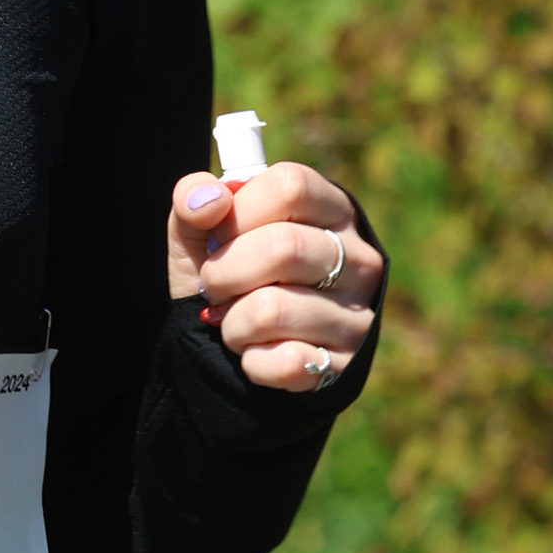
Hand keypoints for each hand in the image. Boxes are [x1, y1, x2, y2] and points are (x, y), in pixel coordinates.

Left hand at [168, 161, 383, 391]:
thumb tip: (207, 198)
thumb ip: (194, 202)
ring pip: (274, 310)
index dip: (238, 213)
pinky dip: (252, 361)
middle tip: (214, 288)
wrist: (232, 354)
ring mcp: (358, 314)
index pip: (291, 187)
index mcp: (330, 211)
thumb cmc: (226, 279)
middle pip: (284, 247)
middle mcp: (359, 259)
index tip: (219, 237)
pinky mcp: (346, 365)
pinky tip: (257, 352)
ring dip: (232, 323)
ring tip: (236, 323)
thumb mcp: (200, 236)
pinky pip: (285, 361)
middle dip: (223, 273)